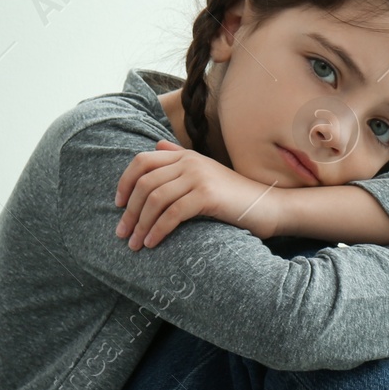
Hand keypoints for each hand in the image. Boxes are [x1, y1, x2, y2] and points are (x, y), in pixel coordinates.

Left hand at [114, 140, 284, 248]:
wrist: (270, 206)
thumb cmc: (236, 196)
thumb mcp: (207, 173)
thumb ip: (181, 158)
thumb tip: (157, 145)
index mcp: (185, 155)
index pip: (141, 162)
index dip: (124, 183)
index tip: (118, 206)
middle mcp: (190, 162)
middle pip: (145, 184)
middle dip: (129, 211)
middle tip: (123, 234)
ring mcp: (199, 177)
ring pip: (155, 200)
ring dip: (140, 225)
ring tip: (135, 244)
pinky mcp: (207, 196)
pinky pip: (172, 214)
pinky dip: (158, 230)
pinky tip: (153, 244)